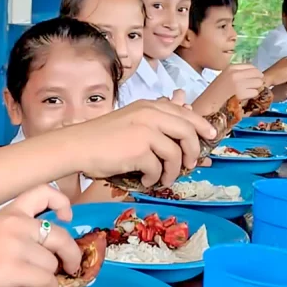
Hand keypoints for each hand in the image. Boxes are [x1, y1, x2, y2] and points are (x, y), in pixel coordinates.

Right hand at [0, 185, 81, 286]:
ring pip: (52, 263)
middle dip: (70, 254)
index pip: (42, 191)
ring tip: (30, 282)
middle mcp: (14, 224)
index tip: (66, 216)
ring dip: (47, 277)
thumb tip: (49, 249)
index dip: (61, 202)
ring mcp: (15, 246)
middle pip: (60, 234)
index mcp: (8, 214)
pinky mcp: (15, 269)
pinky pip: (47, 281)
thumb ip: (18, 234)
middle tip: (70, 266)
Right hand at [61, 98, 217, 186]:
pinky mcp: (139, 150)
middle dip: (193, 150)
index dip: (200, 125)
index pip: (185, 113)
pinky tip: (146, 180)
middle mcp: (150, 115)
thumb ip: (154, 119)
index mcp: (149, 106)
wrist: (77, 146)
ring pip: (175, 153)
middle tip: (190, 164)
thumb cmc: (100, 137)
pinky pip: (158, 168)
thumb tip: (180, 114)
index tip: (209, 136)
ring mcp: (146, 131)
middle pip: (188, 131)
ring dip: (173, 170)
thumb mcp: (130, 120)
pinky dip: (155, 178)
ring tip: (164, 178)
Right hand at [214, 64, 264, 100]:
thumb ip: (238, 73)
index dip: (255, 73)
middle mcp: (235, 73)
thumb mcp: (226, 77)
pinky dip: (251, 96)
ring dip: (255, 88)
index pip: (252, 67)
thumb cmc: (215, 92)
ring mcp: (238, 83)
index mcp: (231, 67)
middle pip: (257, 74)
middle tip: (251, 87)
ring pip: (258, 83)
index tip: (253, 79)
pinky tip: (244, 98)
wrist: (206, 103)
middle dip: (257, 81)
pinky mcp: (240, 93)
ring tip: (246, 92)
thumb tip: (256, 75)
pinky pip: (255, 92)